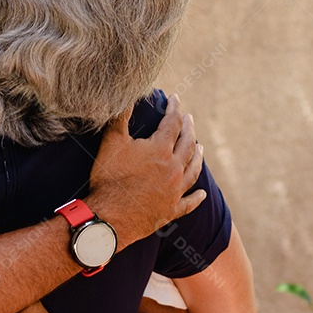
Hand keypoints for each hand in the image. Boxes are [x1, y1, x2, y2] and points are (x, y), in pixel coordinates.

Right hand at [86, 94, 204, 250]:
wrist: (110, 216)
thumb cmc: (109, 177)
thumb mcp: (111, 142)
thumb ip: (120, 117)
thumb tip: (126, 96)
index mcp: (160, 150)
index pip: (172, 123)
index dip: (173, 108)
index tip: (174, 98)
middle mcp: (173, 168)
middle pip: (187, 144)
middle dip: (189, 129)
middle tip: (190, 118)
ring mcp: (175, 190)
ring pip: (193, 170)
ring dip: (198, 157)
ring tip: (201, 148)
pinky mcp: (171, 210)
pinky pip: (189, 202)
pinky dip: (197, 197)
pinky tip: (202, 194)